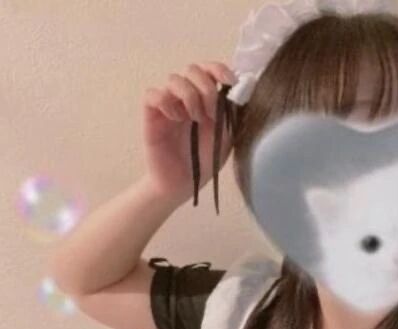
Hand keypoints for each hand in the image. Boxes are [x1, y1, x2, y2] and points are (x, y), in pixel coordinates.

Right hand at [142, 61, 236, 200]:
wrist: (183, 183)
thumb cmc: (204, 161)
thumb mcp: (226, 138)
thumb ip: (231, 114)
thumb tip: (237, 90)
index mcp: (207, 99)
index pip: (210, 69)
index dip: (219, 69)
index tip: (229, 82)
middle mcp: (187, 97)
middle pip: (193, 69)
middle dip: (206, 89)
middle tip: (210, 115)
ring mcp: (169, 104)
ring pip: (174, 78)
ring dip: (189, 97)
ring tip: (194, 120)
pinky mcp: (152, 114)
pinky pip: (153, 94)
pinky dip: (165, 101)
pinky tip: (174, 118)